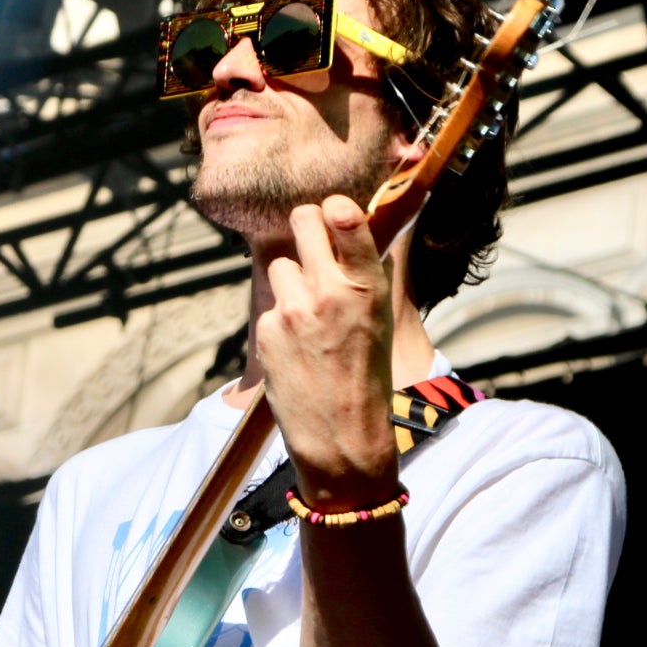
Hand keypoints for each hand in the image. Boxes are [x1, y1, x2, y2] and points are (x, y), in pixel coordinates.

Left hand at [256, 195, 398, 508]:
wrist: (341, 438)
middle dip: (306, 227)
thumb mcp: (380, 320)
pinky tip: (295, 345)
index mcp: (367, 286)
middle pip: (301, 219)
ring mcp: (293, 309)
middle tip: (313, 244)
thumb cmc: (367, 377)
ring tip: (309, 314)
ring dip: (291, 279)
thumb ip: (365, 275)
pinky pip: (270, 303)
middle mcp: (329, 291)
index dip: (334, 208)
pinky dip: (280, 317)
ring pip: (280, 263)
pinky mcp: (266, 329)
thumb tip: (349, 230)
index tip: (334, 212)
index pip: (344, 216)